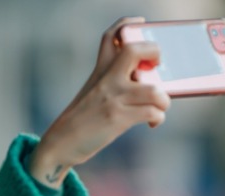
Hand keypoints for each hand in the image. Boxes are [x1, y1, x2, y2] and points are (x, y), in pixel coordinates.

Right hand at [28, 17, 170, 187]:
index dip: (126, 24)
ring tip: (159, 106)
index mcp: (99, 71)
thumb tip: (149, 84)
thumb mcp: (92, 94)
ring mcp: (113, 98)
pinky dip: (158, 118)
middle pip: (134, 50)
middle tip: (157, 66)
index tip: (138, 23)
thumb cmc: (81, 121)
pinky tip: (152, 123)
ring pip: (154, 90)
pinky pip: (152, 112)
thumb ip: (113, 83)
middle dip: (154, 53)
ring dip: (164, 100)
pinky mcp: (118, 118)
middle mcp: (106, 80)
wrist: (60, 143)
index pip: (110, 37)